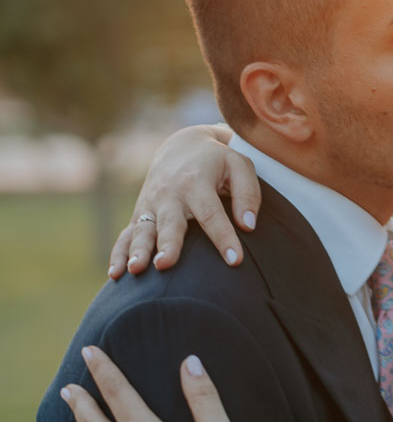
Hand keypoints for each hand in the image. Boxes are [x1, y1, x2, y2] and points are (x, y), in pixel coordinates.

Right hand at [109, 125, 261, 278]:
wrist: (182, 147)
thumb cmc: (218, 162)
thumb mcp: (240, 166)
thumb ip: (248, 194)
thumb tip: (248, 226)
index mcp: (196, 182)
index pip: (212, 214)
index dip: (224, 238)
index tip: (235, 260)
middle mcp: (169, 194)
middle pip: (169, 223)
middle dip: (167, 244)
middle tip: (164, 264)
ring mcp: (151, 205)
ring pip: (142, 230)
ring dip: (137, 251)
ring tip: (135, 270)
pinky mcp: (139, 215)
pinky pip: (125, 236)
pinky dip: (118, 254)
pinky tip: (115, 275)